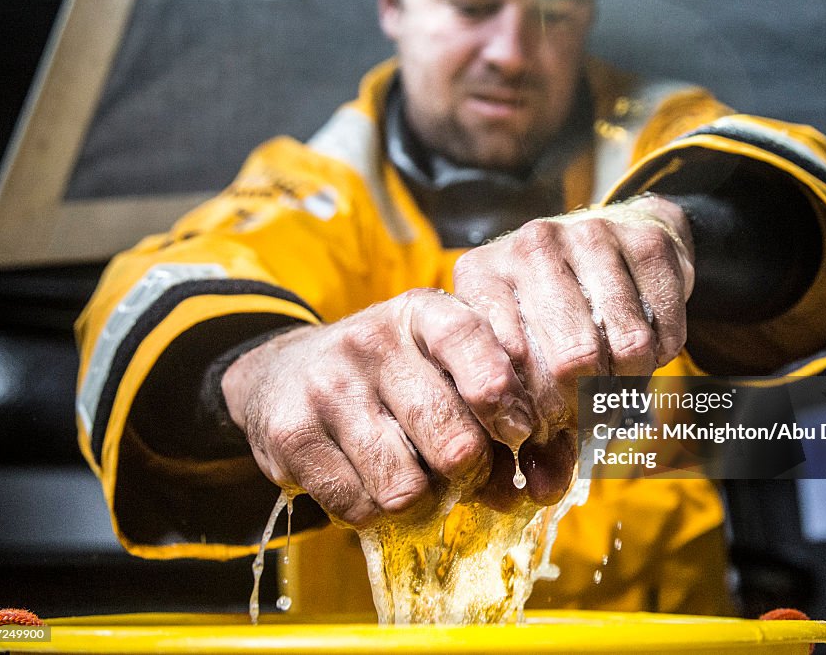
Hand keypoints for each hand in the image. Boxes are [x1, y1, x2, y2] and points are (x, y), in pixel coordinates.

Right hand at [221, 289, 534, 526]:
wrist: (285, 376)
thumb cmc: (392, 382)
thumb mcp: (443, 370)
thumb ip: (498, 417)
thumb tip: (540, 488)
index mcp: (422, 312)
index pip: (470, 339)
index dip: (504, 397)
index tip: (521, 433)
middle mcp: (371, 340)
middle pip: (453, 440)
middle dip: (470, 473)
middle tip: (461, 472)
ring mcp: (326, 386)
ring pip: (407, 486)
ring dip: (422, 502)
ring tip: (413, 479)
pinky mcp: (291, 434)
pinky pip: (359, 506)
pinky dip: (375, 513)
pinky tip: (369, 485)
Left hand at [453, 194, 694, 507]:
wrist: (618, 238)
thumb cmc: (555, 316)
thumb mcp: (521, 358)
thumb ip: (524, 424)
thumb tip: (542, 491)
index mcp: (480, 276)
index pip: (500, 368)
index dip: (521, 419)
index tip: (533, 437)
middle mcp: (528, 246)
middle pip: (568, 363)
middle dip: (580, 407)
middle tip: (581, 414)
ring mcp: (589, 235)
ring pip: (623, 347)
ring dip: (625, 383)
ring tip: (610, 380)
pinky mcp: (646, 241)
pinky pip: (664, 330)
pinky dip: (659, 358)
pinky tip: (641, 346)